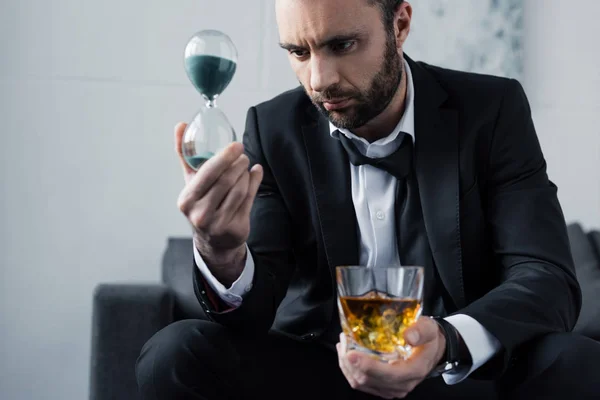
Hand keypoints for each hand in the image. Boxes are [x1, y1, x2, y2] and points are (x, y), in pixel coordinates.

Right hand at [174, 122, 263, 283]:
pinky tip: (255, 173)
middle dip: (238, 164)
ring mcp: (218, 224)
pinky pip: (249, 200)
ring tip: (246, 166)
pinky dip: (254, 183)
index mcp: (186, 200)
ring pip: (239, 190)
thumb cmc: (202, 203)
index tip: (236, 146)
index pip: (208, 174)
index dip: (225, 157)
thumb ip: (185, 154)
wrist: (213, 240)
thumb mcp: (191, 182)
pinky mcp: (235, 228)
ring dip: (246, 174)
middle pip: (226, 181)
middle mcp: (200, 214)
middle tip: (243, 155)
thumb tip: (181, 125)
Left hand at [336, 317, 445, 398]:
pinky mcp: (383, 388)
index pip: (389, 374)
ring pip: (361, 383)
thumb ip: (420, 331)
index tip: (351, 353)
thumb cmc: (428, 339)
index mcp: (414, 371)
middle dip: (351, 362)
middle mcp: (402, 384)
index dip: (368, 366)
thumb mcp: (429, 329)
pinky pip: (361, 384)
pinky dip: (349, 370)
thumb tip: (408, 336)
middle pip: (369, 380)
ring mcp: (391, 388)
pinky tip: (345, 355)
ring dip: (347, 366)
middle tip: (343, 341)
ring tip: (342, 345)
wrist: (431, 351)